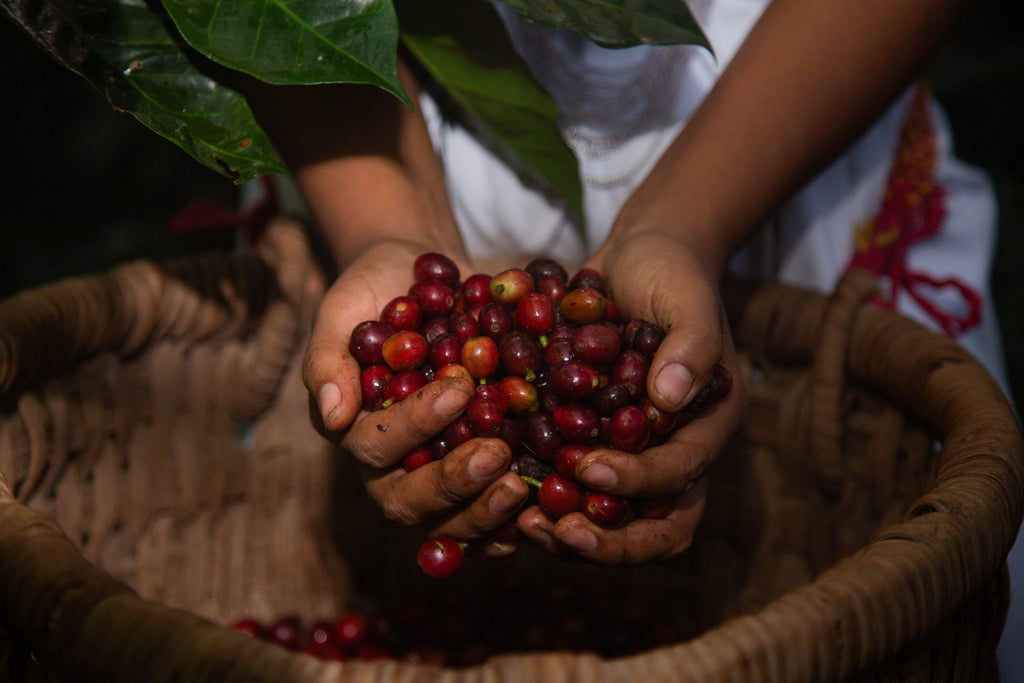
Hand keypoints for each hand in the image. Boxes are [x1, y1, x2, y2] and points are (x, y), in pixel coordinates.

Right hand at [302, 241, 529, 551]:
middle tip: (495, 455)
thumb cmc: (374, 292)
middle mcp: (393, 465)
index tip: (459, 388)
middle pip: (409, 500)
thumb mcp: (344, 311)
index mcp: (357, 430)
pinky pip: (488, 512)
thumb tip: (332, 415)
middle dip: (452, 482)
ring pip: (449, 521)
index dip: (416, 425)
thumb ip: (328, 359)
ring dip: (482, 511)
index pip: (376, 446)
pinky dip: (511, 518)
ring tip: (519, 485)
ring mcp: (435, 473)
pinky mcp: (476, 473)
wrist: (423, 277)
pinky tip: (540, 510)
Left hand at [516, 231, 747, 562]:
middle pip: (658, 528)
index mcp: (709, 424)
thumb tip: (668, 398)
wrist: (640, 259)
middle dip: (611, 541)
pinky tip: (506, 503)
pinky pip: (578, 495)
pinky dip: (548, 505)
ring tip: (525, 525)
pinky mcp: (599, 449)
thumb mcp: (685, 295)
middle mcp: (678, 452)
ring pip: (616, 523)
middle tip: (556, 531)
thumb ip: (689, 343)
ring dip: (574, 533)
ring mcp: (638, 456)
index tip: (587, 468)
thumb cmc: (670, 271)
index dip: (637, 480)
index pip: (681, 475)